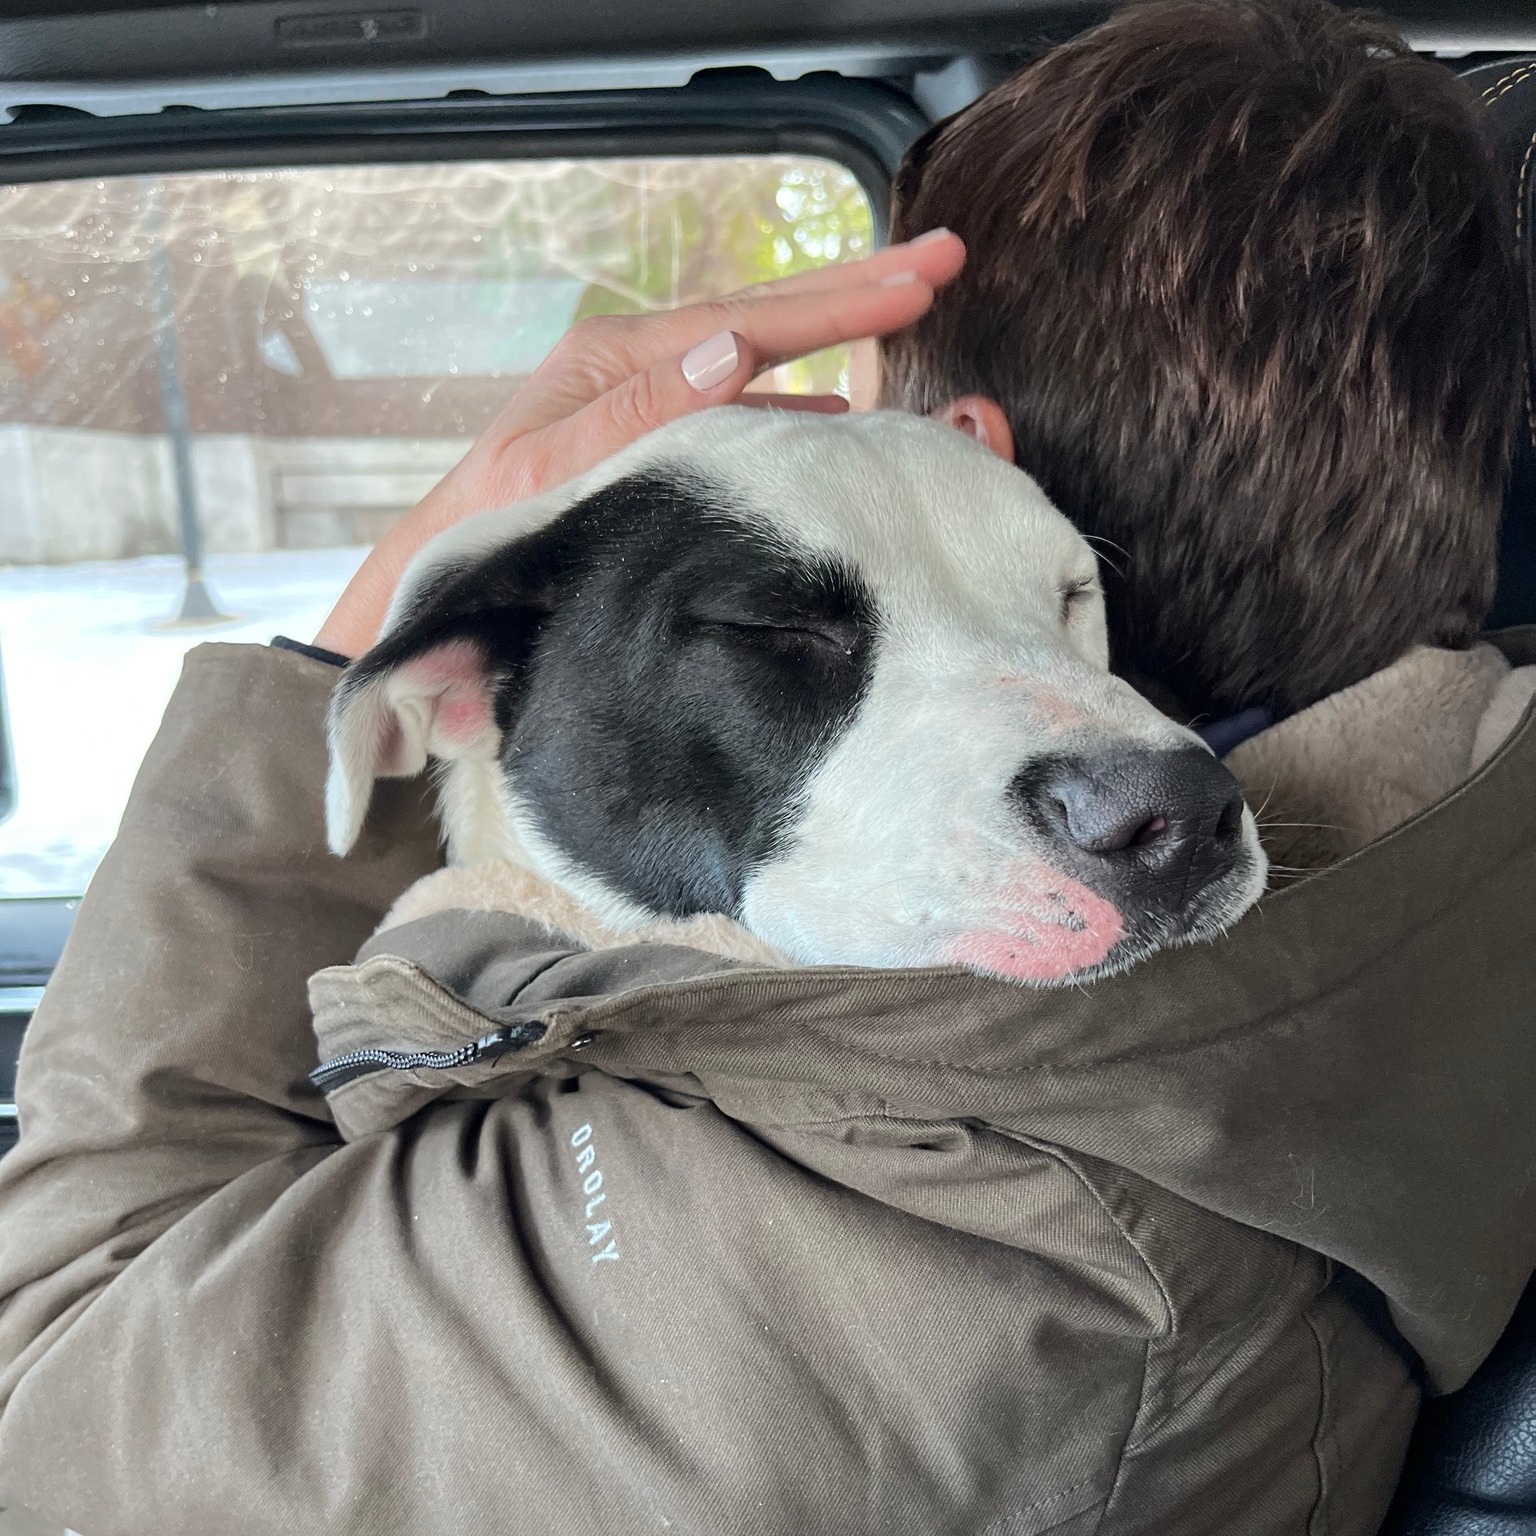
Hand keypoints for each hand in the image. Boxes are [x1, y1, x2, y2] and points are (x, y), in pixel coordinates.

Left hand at [313, 229, 964, 657]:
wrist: (445, 589)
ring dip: (838, 343)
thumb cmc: (488, 535)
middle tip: (943, 260)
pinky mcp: (661, 450)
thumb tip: (733, 350)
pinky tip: (843, 423)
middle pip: (767, 319)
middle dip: (857, 289)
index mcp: (617, 361)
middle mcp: (640, 370)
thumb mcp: (552, 473)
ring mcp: (652, 406)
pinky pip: (748, 419)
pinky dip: (802, 413)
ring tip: (911, 314)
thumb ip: (638, 415)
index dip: (843, 301)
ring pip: (765, 364)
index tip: (921, 280)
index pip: (752, 320)